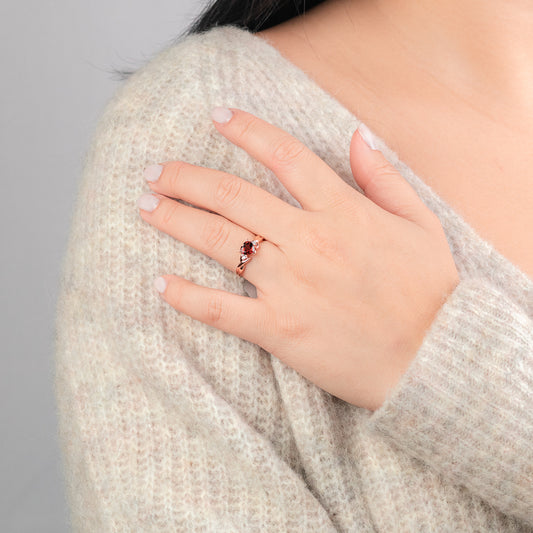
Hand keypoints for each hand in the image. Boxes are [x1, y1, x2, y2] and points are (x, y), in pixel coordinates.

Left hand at [137, 107, 459, 410]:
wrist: (432, 363)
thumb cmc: (429, 294)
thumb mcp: (422, 224)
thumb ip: (385, 177)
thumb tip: (356, 135)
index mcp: (344, 212)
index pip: (284, 156)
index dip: (246, 130)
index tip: (216, 117)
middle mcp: (310, 242)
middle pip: (234, 196)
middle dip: (188, 178)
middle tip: (156, 171)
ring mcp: (291, 286)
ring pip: (220, 242)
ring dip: (176, 220)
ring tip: (146, 206)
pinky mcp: (280, 330)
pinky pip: (221, 310)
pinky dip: (187, 296)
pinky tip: (159, 284)